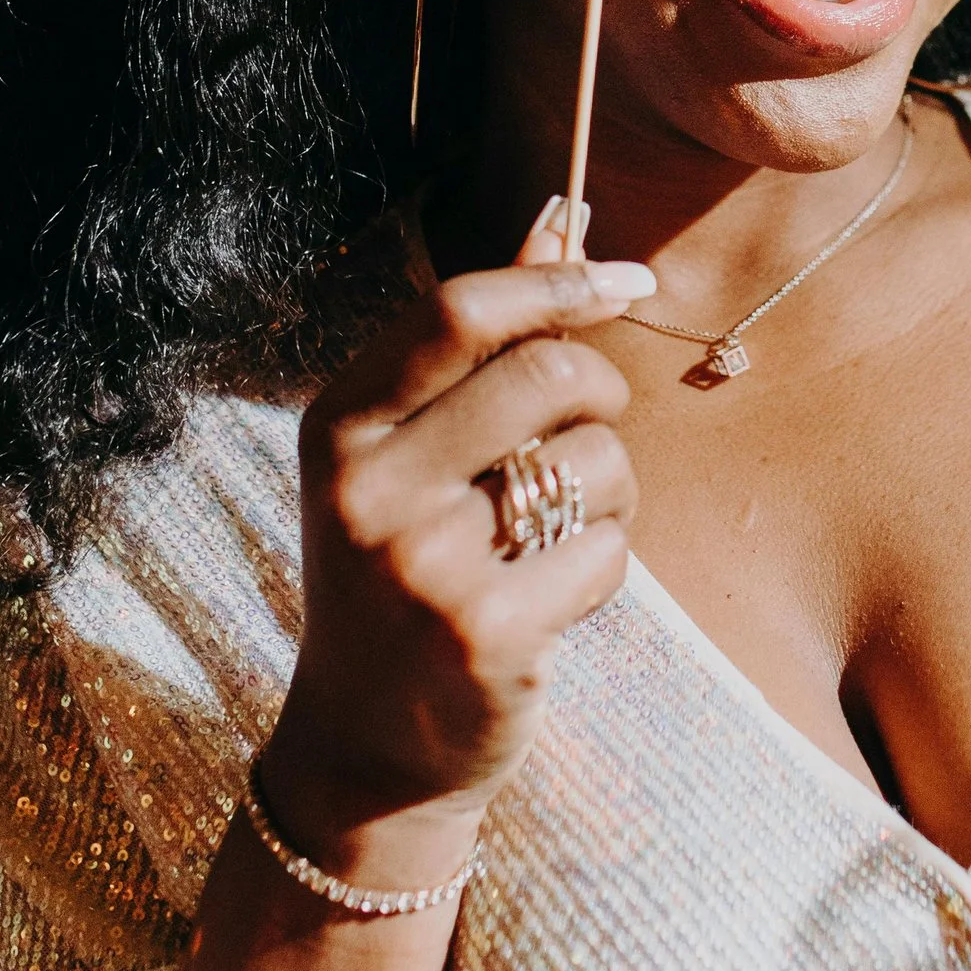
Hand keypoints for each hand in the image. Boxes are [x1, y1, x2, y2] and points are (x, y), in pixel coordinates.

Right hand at [262, 221, 652, 876]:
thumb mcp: (409, 455)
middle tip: (591, 436)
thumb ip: (480, 343)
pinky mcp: (481, 632)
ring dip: (608, 496)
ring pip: (594, 463)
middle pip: (548, 374)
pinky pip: (606, 554)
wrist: (365, 751)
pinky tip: (548, 606)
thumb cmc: (404, 575)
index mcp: (340, 422)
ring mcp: (420, 563)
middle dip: (602, 396)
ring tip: (550, 540)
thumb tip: (562, 220)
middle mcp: (366, 485)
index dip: (562, 284)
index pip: (462, 309)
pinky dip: (601, 572)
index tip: (631, 281)